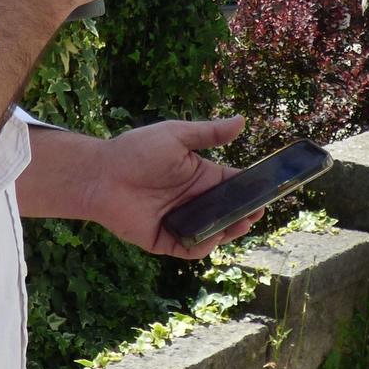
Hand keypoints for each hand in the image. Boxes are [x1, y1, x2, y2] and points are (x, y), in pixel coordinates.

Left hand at [81, 116, 260, 259]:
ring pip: (213, 232)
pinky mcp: (164, 240)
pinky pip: (189, 248)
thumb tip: (242, 121)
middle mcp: (193, 200)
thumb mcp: (176, 135)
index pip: (233, 185)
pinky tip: (211, 237)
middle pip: (227, 212)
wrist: (100, 174)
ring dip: (228, 231)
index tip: (268, 192)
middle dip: (244, 214)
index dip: (251, 190)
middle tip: (255, 213)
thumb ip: (209, 133)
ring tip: (239, 225)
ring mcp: (180, 221)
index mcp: (200, 175)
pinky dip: (202, 246)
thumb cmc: (136, 150)